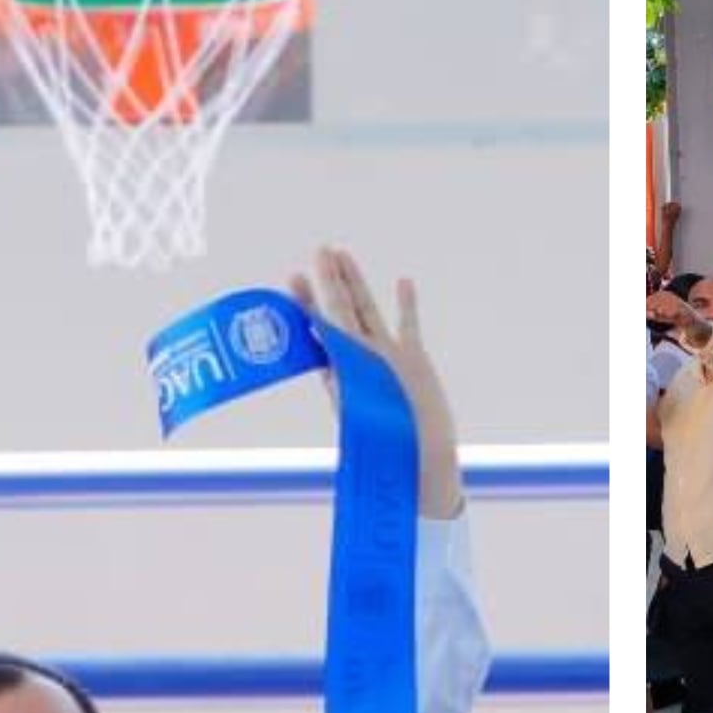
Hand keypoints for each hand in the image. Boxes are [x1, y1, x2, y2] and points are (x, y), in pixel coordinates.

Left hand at [288, 249, 461, 520]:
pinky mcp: (413, 361)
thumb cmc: (384, 445)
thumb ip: (339, 369)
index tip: (293, 279)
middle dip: (329, 281)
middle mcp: (361, 359)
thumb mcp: (356, 406)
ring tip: (343, 254)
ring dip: (356, 283)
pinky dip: (406, 304)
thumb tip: (323, 340)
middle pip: (341, 311)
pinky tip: (402, 281)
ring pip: (368, 311)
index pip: (319, 329)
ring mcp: (387, 357)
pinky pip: (408, 326)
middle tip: (319, 250)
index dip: (306, 303)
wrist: (419, 462)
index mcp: (342, 370)